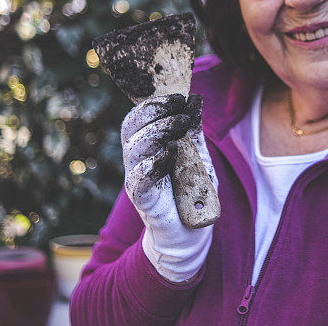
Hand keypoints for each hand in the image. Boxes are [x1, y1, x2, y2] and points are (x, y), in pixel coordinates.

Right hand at [121, 93, 217, 281]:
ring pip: (134, 148)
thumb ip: (193, 130)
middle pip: (131, 128)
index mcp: (146, 147)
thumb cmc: (190, 191)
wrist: (190, 232)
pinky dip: (155, 163)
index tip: (178, 96)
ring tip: (181, 124)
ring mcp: (137, 181)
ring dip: (158, 131)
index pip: (138, 118)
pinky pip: (140, 179)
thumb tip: (194, 100)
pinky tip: (171, 153)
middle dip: (154, 112)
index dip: (154, 103)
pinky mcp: (144, 201)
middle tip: (180, 107)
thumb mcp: (196, 155)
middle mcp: (136, 161)